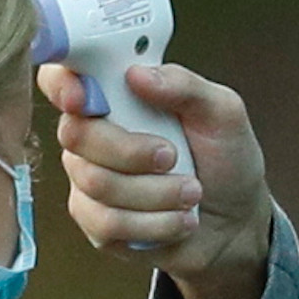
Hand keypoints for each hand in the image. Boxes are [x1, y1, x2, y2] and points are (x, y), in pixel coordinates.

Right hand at [38, 63, 273, 298]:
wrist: (236, 223)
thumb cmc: (225, 161)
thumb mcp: (222, 113)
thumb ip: (184, 86)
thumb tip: (138, 74)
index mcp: (116, 97)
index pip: (61, 79)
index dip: (61, 84)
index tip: (84, 98)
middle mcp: (93, 137)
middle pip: (75, 135)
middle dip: (131, 150)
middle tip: (173, 157)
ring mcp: (89, 182)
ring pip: (96, 183)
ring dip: (156, 192)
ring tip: (191, 193)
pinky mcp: (97, 225)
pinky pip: (107, 223)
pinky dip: (155, 223)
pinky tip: (179, 219)